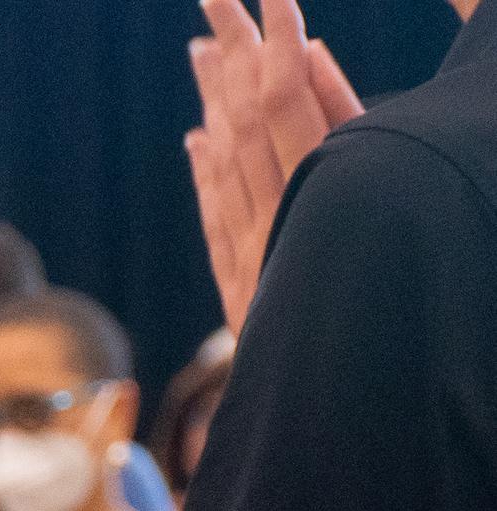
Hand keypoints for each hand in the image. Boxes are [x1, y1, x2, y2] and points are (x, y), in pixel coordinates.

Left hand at [186, 0, 363, 332]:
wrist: (338, 402)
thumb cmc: (373, 300)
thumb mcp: (368, 202)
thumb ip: (338, 121)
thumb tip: (303, 56)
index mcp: (315, 194)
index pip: (282, 101)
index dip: (271, 46)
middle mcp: (274, 217)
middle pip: (243, 122)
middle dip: (231, 55)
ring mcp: (252, 252)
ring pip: (225, 162)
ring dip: (213, 102)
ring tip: (202, 49)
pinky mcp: (241, 287)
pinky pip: (218, 217)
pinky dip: (208, 173)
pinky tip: (198, 140)